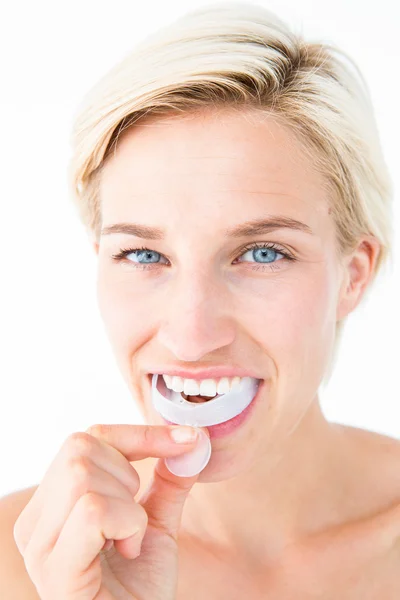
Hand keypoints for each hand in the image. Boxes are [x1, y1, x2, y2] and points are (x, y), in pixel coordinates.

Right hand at [13, 423, 206, 599]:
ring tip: (129, 542)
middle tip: (135, 519)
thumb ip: (167, 482)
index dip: (138, 434)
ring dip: (129, 506)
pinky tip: (129, 552)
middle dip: (126, 474)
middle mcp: (36, 522)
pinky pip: (93, 511)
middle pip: (79, 449)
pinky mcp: (55, 572)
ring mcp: (40, 547)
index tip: (188, 439)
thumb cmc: (139, 590)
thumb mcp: (157, 525)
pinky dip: (127, 524)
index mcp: (52, 505)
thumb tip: (192, 440)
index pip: (85, 439)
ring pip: (83, 475)